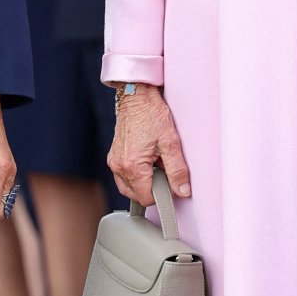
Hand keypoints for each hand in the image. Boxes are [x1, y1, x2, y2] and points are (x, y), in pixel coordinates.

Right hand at [107, 84, 190, 206]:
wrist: (136, 96)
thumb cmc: (151, 114)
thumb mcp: (171, 142)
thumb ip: (177, 170)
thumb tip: (182, 190)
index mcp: (133, 166)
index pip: (146, 198)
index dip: (162, 195)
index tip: (171, 184)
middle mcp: (119, 166)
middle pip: (136, 196)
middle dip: (152, 190)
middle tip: (164, 172)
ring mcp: (114, 162)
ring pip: (129, 187)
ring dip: (143, 184)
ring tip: (155, 166)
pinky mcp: (114, 156)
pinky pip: (124, 177)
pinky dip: (136, 176)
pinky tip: (147, 163)